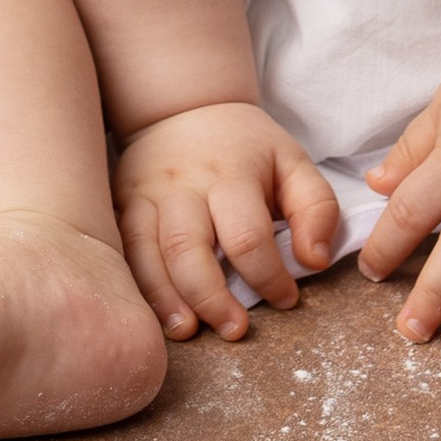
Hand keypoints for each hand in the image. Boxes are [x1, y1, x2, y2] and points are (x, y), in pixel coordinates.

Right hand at [115, 101, 341, 341]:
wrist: (184, 109)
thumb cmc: (246, 147)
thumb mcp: (293, 162)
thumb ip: (317, 208)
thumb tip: (315, 261)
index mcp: (232, 172)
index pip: (247, 235)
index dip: (269, 277)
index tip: (286, 298)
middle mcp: (184, 184)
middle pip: (188, 247)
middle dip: (212, 297)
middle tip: (236, 330)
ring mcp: (147, 195)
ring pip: (148, 254)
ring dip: (168, 299)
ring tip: (190, 330)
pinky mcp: (123, 205)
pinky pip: (125, 253)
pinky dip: (140, 288)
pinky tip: (159, 315)